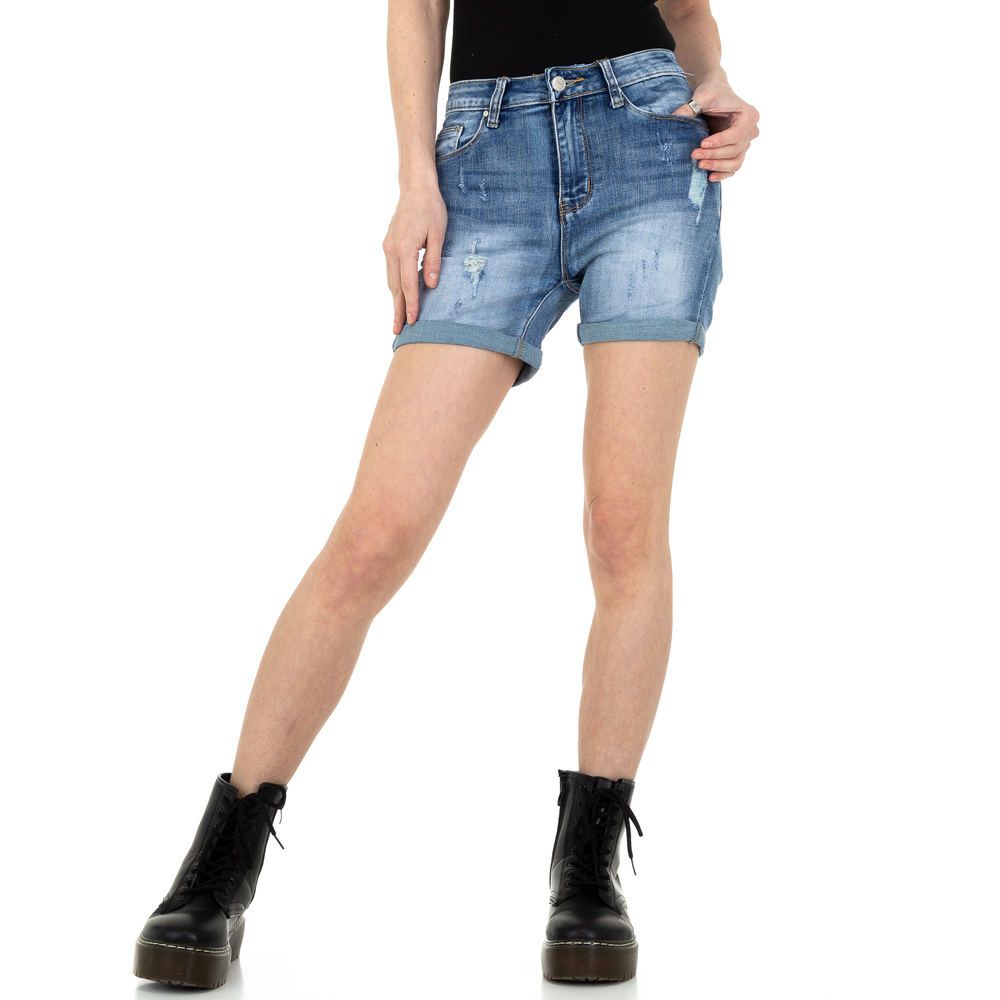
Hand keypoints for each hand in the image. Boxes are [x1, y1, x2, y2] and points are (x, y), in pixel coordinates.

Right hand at [382, 183, 447, 334]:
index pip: (408, 283)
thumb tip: (430, 285)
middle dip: (397, 310)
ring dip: (394, 301)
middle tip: (398, 331)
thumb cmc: (431, 208)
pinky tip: (398, 298)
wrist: (415, 188)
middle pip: (395, 287)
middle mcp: (392, 250)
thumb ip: (433, 260)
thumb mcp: (438, 233)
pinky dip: (394, 287)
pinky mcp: (389, 245)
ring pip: (391, 280)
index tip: (413, 321)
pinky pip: (391, 272)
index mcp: (405, 247)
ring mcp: (388, 247)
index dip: (411, 304)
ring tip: (397, 320)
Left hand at [672, 81, 759, 181]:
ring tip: (699, 165)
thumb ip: (691, 107)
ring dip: (718, 166)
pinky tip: (709, 177)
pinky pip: (734, 167)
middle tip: (694, 155)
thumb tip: (673, 119)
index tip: (702, 144)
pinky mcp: (737, 152)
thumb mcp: (702, 96)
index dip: (720, 142)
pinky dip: (723, 173)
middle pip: (735, 149)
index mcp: (748, 115)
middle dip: (714, 155)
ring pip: (736, 162)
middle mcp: (751, 131)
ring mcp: (745, 143)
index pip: (737, 134)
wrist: (715, 95)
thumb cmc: (712, 92)